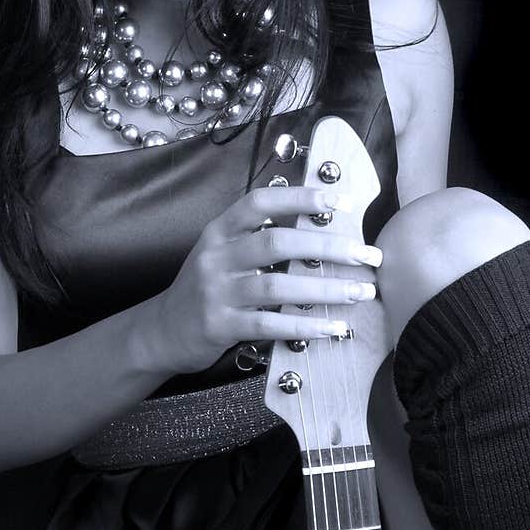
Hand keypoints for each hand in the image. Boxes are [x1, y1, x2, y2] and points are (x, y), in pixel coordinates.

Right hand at [148, 184, 382, 374]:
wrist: (161, 331)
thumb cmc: (205, 288)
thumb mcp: (222, 253)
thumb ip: (258, 239)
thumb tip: (320, 228)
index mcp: (219, 231)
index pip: (261, 202)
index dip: (301, 198)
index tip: (341, 200)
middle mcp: (216, 256)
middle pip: (278, 243)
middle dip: (329, 246)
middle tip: (367, 254)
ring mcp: (216, 292)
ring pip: (277, 286)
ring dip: (325, 289)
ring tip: (360, 292)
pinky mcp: (220, 325)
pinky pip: (269, 325)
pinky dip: (305, 326)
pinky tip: (333, 327)